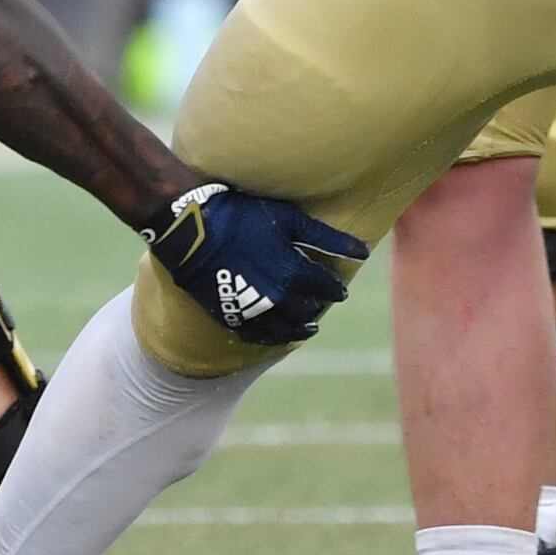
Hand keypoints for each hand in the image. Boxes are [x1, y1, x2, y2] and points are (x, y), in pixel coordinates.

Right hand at [141, 182, 368, 346]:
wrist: (192, 232)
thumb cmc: (242, 217)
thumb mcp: (289, 219)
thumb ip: (327, 237)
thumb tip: (363, 251)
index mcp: (294, 273)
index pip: (325, 287)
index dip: (334, 287)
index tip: (340, 288)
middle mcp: (278, 298)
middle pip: (307, 309)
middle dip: (318, 305)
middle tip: (323, 303)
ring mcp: (254, 311)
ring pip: (286, 328)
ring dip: (300, 326)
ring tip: (308, 324)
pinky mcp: (233, 317)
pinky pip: (260, 336)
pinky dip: (274, 337)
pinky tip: (279, 334)